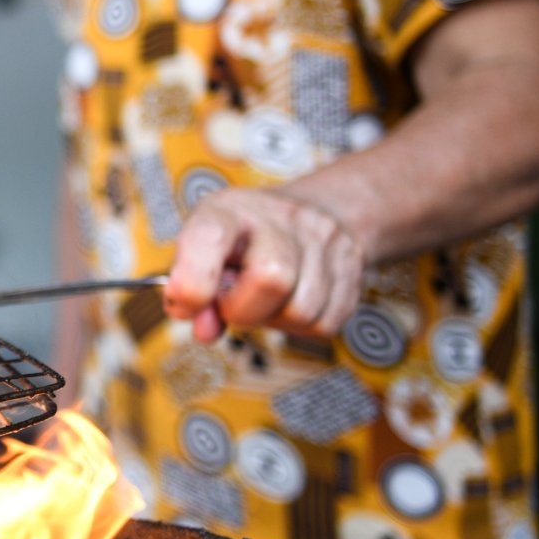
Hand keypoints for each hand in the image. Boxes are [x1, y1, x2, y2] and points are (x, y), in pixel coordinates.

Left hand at [165, 188, 365, 340]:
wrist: (315, 210)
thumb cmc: (244, 238)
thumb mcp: (204, 249)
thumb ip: (192, 290)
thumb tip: (204, 330)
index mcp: (230, 208)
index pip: (209, 236)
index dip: (194, 280)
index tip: (187, 305)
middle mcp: (279, 215)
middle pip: (271, 278)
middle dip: (245, 311)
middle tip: (234, 306)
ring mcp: (322, 237)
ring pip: (302, 310)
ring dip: (276, 321)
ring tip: (265, 301)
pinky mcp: (352, 264)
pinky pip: (325, 323)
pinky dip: (302, 326)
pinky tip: (291, 302)